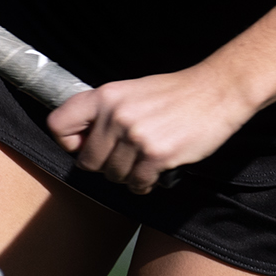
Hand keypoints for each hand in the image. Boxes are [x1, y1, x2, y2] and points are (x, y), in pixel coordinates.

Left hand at [46, 68, 251, 193]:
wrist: (217, 91)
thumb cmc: (176, 94)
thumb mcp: (132, 91)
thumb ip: (106, 112)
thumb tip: (83, 141)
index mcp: (105, 96)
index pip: (59, 125)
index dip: (69, 143)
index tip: (84, 147)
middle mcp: (116, 116)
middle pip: (88, 162)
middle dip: (104, 166)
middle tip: (124, 159)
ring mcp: (135, 136)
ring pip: (113, 176)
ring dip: (128, 176)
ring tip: (143, 163)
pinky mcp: (156, 155)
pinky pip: (136, 184)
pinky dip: (144, 183)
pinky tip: (155, 172)